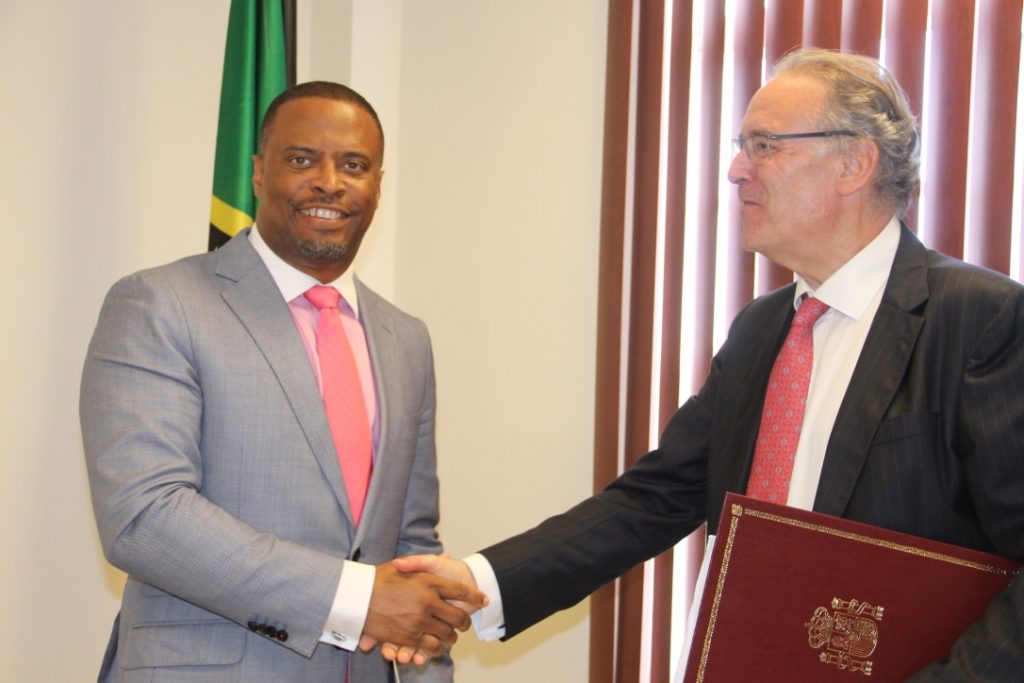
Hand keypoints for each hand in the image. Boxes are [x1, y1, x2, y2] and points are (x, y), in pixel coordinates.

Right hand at [361, 559, 485, 660]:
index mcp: (428, 582)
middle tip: (465, 622)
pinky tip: (437, 645)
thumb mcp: (402, 565)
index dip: (475, 596)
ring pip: (448, 634)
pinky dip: (437, 648)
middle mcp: (427, 601)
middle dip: (465, 621)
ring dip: (452, 636)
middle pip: (458, 616)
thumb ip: (424, 562)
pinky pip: (432, 646)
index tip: (483, 599)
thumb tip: (446, 556)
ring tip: (452, 635)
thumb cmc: (379, 578)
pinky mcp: (409, 636)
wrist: (356, 595)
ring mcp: (419, 620)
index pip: (461, 590)